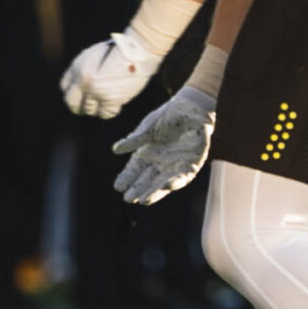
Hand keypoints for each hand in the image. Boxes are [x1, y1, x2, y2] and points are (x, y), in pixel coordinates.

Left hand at [60, 26, 166, 118]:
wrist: (136, 51)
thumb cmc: (119, 50)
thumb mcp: (94, 54)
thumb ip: (85, 69)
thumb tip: (82, 85)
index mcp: (77, 67)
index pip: (64, 87)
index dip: (72, 93)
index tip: (79, 96)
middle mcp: (82, 81)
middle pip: (71, 103)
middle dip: (78, 107)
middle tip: (87, 107)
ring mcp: (95, 91)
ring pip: (88, 110)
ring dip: (96, 109)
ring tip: (104, 103)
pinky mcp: (110, 99)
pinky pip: (105, 114)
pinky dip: (109, 111)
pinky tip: (114, 105)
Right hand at [113, 85, 215, 205]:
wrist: (192, 108)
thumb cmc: (168, 117)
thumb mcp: (149, 128)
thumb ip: (136, 140)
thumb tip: (115, 150)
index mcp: (147, 154)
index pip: (134, 169)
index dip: (126, 178)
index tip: (118, 187)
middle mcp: (160, 163)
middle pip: (147, 180)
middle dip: (138, 189)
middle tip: (128, 199)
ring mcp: (175, 165)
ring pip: (163, 183)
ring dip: (154, 192)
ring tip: (144, 200)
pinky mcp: (191, 164)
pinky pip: (183, 176)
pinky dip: (175, 182)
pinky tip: (166, 185)